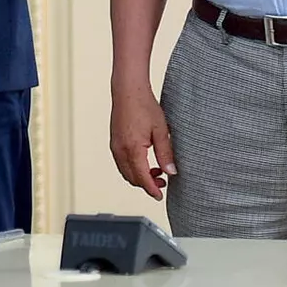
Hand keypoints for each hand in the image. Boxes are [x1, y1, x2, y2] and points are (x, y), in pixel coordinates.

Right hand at [110, 85, 177, 200]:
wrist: (128, 90)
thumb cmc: (144, 106)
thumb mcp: (161, 131)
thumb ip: (166, 153)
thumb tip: (172, 172)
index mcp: (133, 149)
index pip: (142, 178)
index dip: (152, 189)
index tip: (160, 196)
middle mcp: (120, 150)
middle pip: (132, 178)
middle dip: (146, 184)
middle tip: (163, 182)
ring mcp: (115, 145)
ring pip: (125, 171)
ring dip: (139, 176)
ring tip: (156, 170)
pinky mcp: (114, 141)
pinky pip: (121, 162)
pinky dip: (132, 167)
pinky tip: (145, 160)